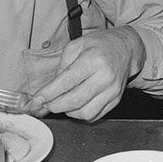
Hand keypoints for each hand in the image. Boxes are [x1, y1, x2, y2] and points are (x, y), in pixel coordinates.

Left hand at [30, 28, 144, 121]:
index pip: (66, 82)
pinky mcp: (115, 101)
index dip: (48, 94)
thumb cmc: (99, 45)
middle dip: (54, 105)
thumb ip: (61, 67)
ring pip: (84, 113)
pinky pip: (94, 116)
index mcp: (94, 60)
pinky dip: (80, 114)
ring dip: (68, 111)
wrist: (125, 49)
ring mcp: (112, 91)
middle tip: (45, 103)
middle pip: (74, 101)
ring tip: (62, 102)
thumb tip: (48, 90)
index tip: (36, 100)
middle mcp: (105, 77)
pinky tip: (75, 105)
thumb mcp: (76, 46)